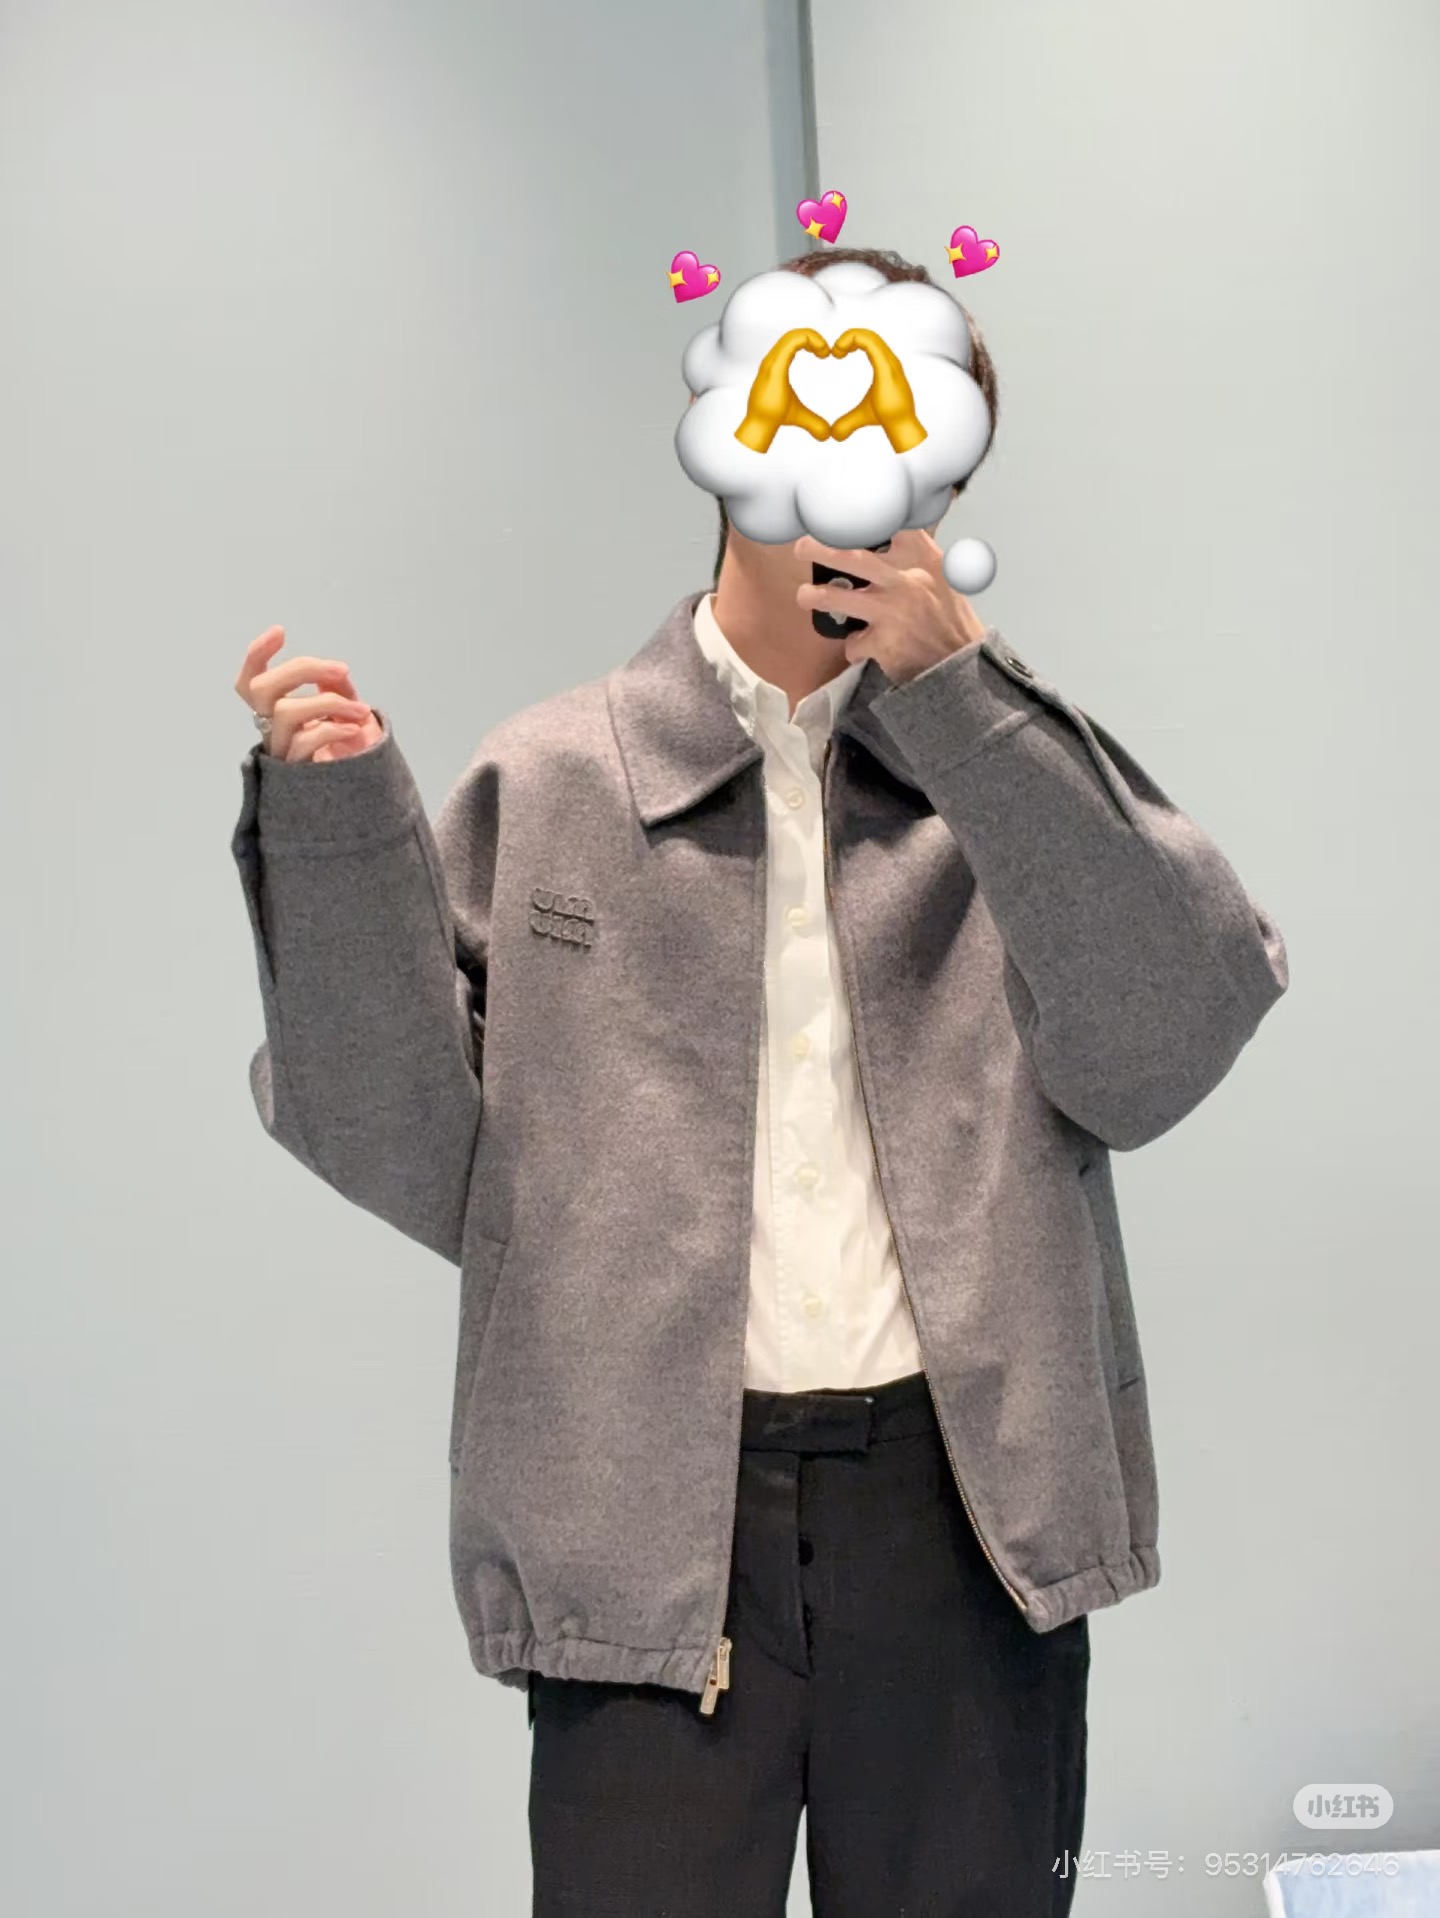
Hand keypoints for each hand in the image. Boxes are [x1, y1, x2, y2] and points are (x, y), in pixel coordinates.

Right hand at [235, 627, 383, 761]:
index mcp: (276, 715)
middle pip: (261, 690)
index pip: (250, 683)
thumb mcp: (347, 717)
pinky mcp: (296, 773)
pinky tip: (354, 727)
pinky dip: (333, 728)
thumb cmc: (351, 758)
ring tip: (362, 710)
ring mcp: (281, 753)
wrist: (363, 803)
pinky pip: (305, 742)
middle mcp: (271, 732)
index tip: (280, 631)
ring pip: (285, 713)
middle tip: (341, 669)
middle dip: (302, 670)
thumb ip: (338, 692)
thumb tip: (336, 674)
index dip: (257, 656)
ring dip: (328, 702)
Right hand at [734, 327, 834, 452]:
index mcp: (778, 364)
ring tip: (825, 350)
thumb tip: (826, 434)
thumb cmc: (773, 417)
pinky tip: (822, 352)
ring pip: (793, 335)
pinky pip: (792, 342)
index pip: (793, 341)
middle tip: (826, 351)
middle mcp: (774, 359)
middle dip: (812, 337)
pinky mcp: (775, 366)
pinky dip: (808, 340)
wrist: (760, 425)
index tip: (824, 354)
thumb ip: (814, 422)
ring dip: (812, 337)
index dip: (809, 341)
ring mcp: (773, 361)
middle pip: (793, 334)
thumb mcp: (800, 416)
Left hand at [793, 529, 985, 682]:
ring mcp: (892, 613)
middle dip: (820, 549)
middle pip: (853, 558)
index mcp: (923, 562)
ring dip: (816, 597)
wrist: (961, 664)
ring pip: (839, 599)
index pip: (894, 527)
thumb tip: (895, 526)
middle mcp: (906, 582)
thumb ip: (918, 552)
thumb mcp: (944, 577)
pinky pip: (853, 643)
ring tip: (805, 596)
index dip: (864, 518)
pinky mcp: (883, 643)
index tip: (839, 513)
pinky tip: (861, 648)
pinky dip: (854, 647)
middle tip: (801, 546)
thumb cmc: (949, 618)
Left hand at [828, 329, 927, 452]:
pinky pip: (870, 342)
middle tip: (835, 351)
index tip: (837, 354)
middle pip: (868, 334)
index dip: (852, 341)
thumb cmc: (887, 418)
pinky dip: (853, 340)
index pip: (868, 341)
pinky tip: (839, 352)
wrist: (901, 426)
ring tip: (836, 350)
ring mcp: (889, 361)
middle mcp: (888, 359)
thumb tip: (835, 435)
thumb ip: (847, 422)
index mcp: (884, 364)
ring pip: (869, 335)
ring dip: (849, 337)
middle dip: (849, 337)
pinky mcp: (886, 366)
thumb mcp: (861, 416)